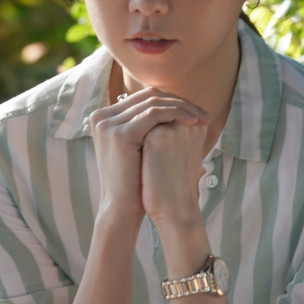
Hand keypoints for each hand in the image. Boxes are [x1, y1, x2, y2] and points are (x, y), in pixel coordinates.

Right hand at [86, 87, 207, 224]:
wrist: (121, 207)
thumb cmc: (134, 180)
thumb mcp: (138, 145)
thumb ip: (146, 124)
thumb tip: (175, 104)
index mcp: (102, 117)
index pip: (143, 97)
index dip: (172, 101)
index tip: (195, 113)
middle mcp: (100, 116)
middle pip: (148, 96)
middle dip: (180, 103)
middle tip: (203, 115)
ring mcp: (107, 124)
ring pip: (153, 102)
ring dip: (183, 108)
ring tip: (202, 120)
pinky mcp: (119, 133)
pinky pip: (154, 114)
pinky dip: (177, 114)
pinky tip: (193, 123)